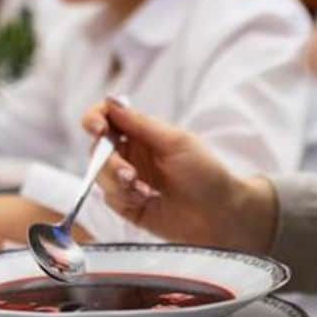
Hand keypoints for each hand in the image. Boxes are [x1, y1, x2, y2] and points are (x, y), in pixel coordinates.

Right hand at [82, 98, 277, 252]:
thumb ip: (139, 123)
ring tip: (142, 190)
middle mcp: (133, 154)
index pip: (107, 118)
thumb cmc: (206, 174)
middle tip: (128, 174)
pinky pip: (110, 199)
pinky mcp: (129, 206)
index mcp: (143, 133)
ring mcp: (129, 181)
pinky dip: (123, 199)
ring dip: (116, 182)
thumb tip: (111, 101)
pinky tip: (145, 201)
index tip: (98, 129)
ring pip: (100, 175)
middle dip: (108, 161)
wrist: (221, 215)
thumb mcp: (175, 142)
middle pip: (98, 149)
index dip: (95, 119)